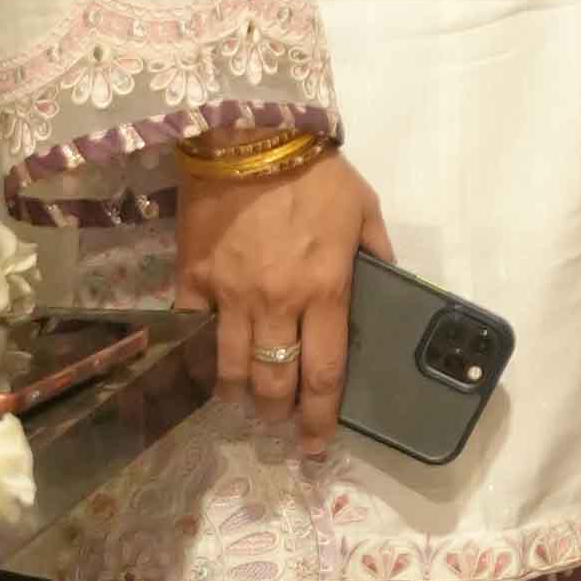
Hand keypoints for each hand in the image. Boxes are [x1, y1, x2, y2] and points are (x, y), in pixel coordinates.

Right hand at [174, 148, 382, 460]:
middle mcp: (276, 305)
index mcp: (325, 292)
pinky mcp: (191, 280)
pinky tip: (205, 363)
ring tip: (246, 402)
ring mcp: (228, 295)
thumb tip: (389, 284)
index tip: (315, 444)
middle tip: (280, 422)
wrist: (249, 136)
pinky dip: (197, 353)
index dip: (319, 417)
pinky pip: (191, 332)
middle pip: (272, 382)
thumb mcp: (365, 210)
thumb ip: (378, 254)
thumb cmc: (315, 173)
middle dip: (277, 414)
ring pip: (229, 369)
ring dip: (239, 395)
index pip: (324, 373)